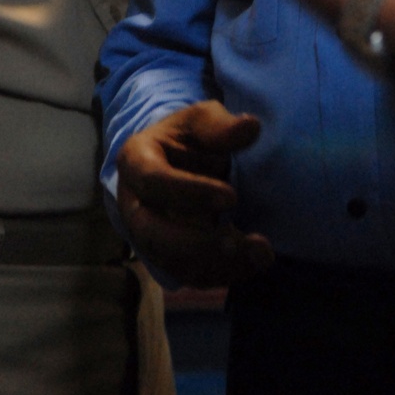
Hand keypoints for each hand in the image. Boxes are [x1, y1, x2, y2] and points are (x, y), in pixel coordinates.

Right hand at [116, 101, 273, 287]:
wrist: (179, 160)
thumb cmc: (187, 136)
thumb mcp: (201, 120)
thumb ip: (221, 126)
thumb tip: (251, 127)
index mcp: (135, 161)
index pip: (154, 181)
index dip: (190, 192)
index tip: (232, 197)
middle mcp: (134, 204)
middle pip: (153, 233)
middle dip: (197, 243)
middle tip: (241, 242)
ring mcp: (147, 235)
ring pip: (172, 261)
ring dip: (217, 264)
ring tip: (261, 254)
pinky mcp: (167, 256)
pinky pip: (189, 274)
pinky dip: (222, 273)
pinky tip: (254, 262)